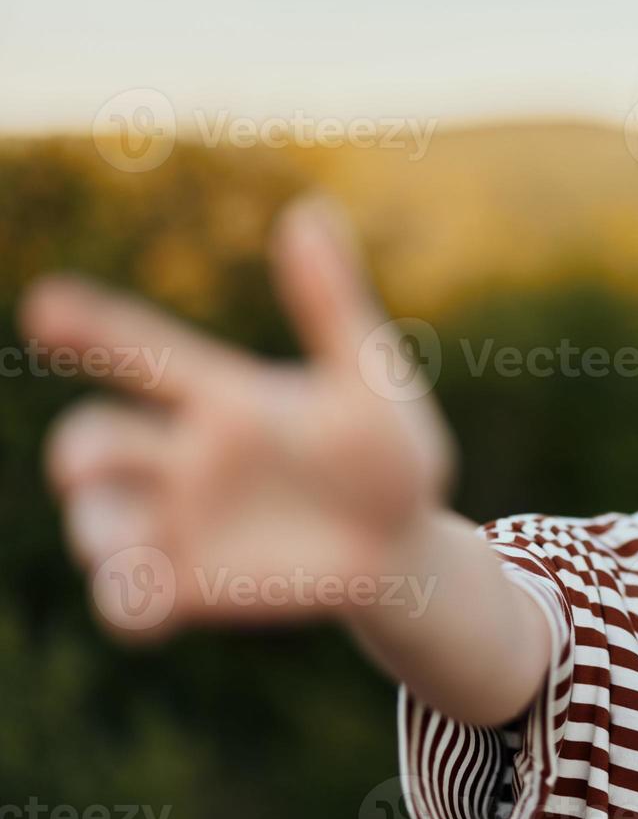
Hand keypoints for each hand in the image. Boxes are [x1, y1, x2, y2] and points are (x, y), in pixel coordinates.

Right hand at [21, 196, 454, 638]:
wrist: (407, 540)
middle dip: (81, 452)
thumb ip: (333, 303)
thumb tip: (308, 211)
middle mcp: (185, 458)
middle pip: (96, 444)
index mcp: (222, 397)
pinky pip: (134, 602)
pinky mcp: (195, 586)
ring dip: (96, 531)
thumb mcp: (369, 377)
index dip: (92, 327)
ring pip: (101, 524)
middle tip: (86, 459)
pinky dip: (127, 603)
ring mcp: (184, 525)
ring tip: (120, 545)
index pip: (142, 353)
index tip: (48, 307)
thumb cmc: (388, 449)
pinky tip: (146, 608)